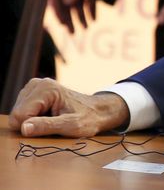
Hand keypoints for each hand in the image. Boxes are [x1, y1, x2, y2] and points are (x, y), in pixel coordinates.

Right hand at [8, 78, 128, 137]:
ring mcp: (34, 87)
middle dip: (31, 123)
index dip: (31, 127)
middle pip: (16, 114)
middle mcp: (37, 84)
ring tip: (52, 118)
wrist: (97, 110)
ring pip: (17, 113)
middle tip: (53, 121)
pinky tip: (48, 115)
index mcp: (46, 89)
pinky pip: (22, 111)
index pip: (19, 116)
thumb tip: (24, 128)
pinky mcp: (33, 93)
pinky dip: (32, 117)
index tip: (50, 126)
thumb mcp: (70, 126)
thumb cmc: (88, 118)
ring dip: (32, 120)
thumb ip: (46, 126)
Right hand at [50, 0, 96, 33]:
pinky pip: (90, 3)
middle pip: (67, 7)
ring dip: (82, 18)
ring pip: (79, 6)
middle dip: (70, 21)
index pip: (55, 1)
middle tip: (72, 33)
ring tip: (86, 28)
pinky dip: (92, 11)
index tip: (62, 24)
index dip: (58, 13)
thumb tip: (67, 2)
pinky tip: (94, 20)